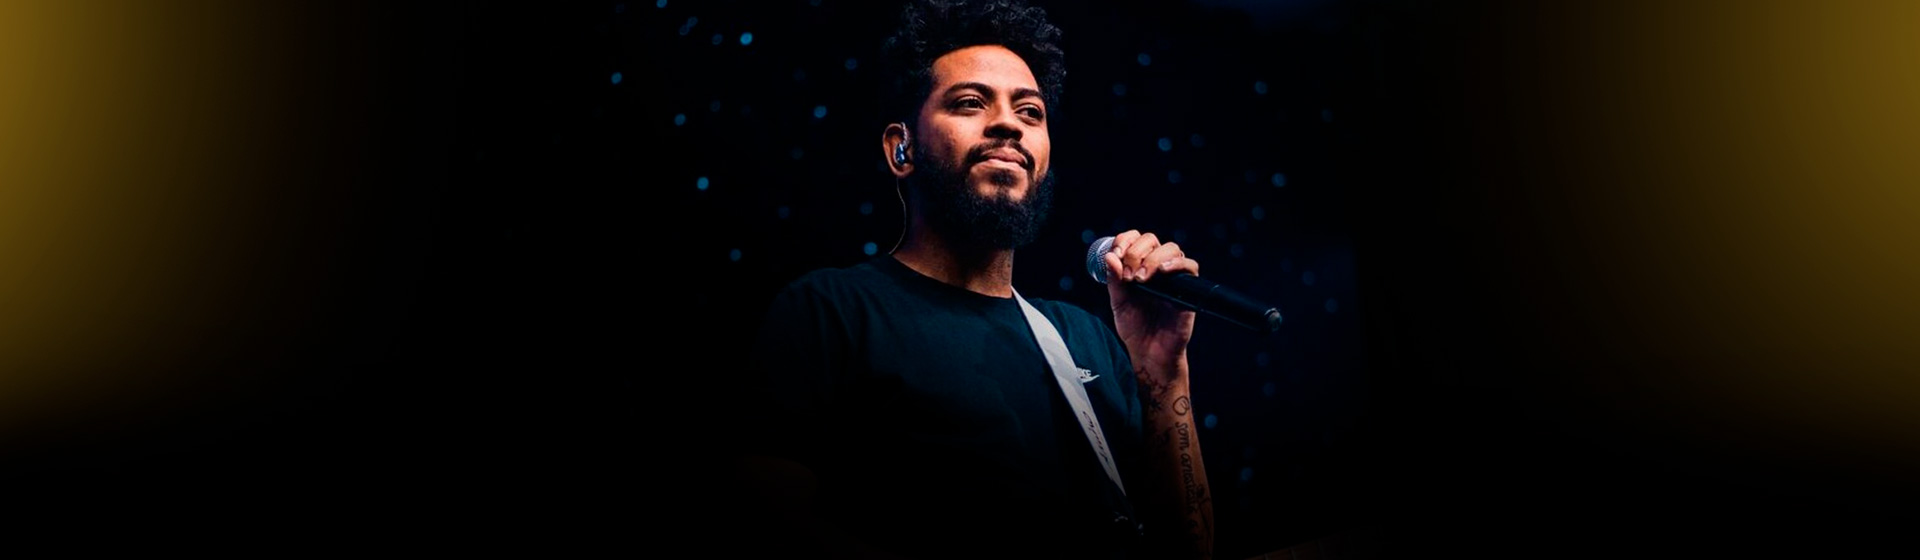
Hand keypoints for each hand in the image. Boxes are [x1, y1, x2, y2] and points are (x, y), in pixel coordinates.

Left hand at [1101, 230, 1197, 374]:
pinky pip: (1190, 266)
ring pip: (1171, 248)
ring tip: (1141, 278)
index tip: (1116, 255)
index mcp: (1139, 267)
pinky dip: (1177, 264)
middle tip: (1128, 275)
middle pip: (1151, 240)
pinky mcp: (1188, 289)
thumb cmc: (1135, 329)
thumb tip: (1109, 256)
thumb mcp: (1118, 303)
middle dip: (1136, 252)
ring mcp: (1173, 277)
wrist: (1149, 352)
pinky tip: (1162, 272)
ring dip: (1153, 258)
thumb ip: (1113, 280)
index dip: (1125, 240)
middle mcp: (1157, 269)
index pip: (1135, 239)